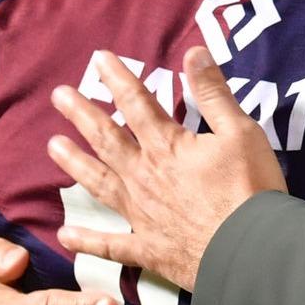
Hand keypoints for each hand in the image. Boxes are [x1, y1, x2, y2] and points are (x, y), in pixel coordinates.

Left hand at [48, 48, 283, 292]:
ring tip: (53, 147)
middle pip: (106, 139)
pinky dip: (87, 241)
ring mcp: (141, 214)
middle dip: (82, 115)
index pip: (136, 102)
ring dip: (75, 163)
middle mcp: (144, 176)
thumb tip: (193, 53)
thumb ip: (214, 94)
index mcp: (166, 146)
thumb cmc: (250, 189)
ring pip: (99, 183)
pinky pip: (111, 245)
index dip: (117, 78)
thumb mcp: (240, 132)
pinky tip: (64, 236)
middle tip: (59, 96)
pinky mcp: (148, 249)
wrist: (251, 250)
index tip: (99, 59)